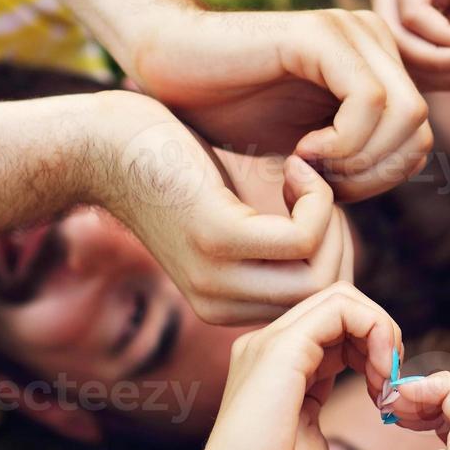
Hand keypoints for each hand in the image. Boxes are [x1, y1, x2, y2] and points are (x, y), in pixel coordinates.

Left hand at [88, 91, 353, 325]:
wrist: (105, 142)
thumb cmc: (182, 167)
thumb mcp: (242, 216)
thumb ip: (283, 243)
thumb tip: (344, 250)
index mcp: (226, 307)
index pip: (316, 304)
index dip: (334, 250)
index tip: (313, 200)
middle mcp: (219, 305)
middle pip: (325, 294)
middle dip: (340, 237)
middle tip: (314, 186)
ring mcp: (215, 276)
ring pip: (321, 274)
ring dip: (330, 216)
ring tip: (303, 175)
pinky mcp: (215, 239)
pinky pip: (302, 238)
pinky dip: (314, 196)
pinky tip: (293, 165)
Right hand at [127, 7, 431, 200]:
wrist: (165, 68)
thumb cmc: (229, 110)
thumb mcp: (309, 146)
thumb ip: (360, 153)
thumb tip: (409, 167)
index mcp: (377, 67)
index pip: (419, 141)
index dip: (380, 181)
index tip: (328, 191)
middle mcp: (373, 41)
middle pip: (420, 134)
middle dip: (372, 178)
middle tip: (316, 186)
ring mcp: (350, 31)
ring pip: (407, 118)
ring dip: (357, 164)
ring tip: (304, 169)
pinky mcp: (321, 35)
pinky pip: (370, 102)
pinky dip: (344, 145)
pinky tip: (301, 152)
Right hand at [181, 283, 401, 449]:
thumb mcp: (307, 432)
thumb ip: (320, 399)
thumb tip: (353, 388)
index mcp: (275, 362)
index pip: (335, 323)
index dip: (372, 346)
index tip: (388, 392)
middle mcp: (268, 343)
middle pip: (341, 303)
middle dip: (380, 334)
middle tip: (393, 383)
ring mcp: (270, 342)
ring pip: (343, 297)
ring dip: (381, 331)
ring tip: (388, 382)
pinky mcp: (281, 349)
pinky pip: (341, 309)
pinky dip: (375, 331)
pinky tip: (380, 376)